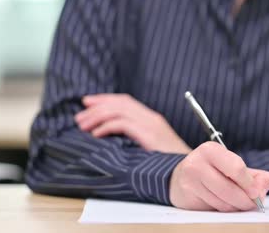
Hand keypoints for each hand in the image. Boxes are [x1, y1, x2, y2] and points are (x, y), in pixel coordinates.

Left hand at [75, 94, 191, 154]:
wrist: (189, 169)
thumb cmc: (170, 164)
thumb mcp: (152, 147)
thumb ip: (136, 138)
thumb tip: (111, 137)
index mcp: (152, 118)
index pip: (125, 101)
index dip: (104, 99)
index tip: (87, 102)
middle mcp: (151, 118)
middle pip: (119, 103)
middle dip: (96, 107)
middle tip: (79, 117)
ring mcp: (151, 125)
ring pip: (118, 111)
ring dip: (97, 116)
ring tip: (83, 126)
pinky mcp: (149, 134)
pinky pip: (122, 124)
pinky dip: (106, 127)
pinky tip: (96, 134)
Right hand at [169, 142, 268, 211]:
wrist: (180, 177)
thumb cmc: (212, 170)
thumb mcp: (232, 165)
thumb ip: (254, 175)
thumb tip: (265, 184)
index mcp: (211, 150)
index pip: (236, 168)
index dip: (250, 184)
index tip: (257, 193)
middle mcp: (197, 163)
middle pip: (229, 189)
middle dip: (246, 200)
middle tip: (254, 204)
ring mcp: (190, 181)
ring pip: (222, 202)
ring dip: (236, 207)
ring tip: (240, 203)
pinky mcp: (187, 196)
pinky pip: (213, 208)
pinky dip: (224, 210)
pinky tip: (226, 204)